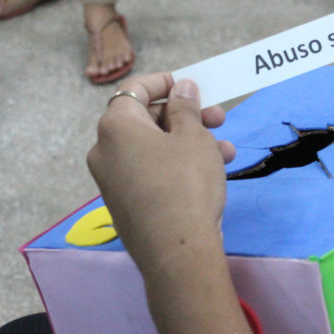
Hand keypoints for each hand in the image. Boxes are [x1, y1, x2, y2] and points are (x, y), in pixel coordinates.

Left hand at [87, 73, 235, 276]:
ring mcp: (114, 180)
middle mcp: (106, 151)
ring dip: (191, 142)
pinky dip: (179, 164)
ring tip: (226, 150)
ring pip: (155, 148)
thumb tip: (182, 88)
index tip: (192, 85)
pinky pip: (152, 171)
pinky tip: (214, 172)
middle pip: (147, 119)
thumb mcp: (193, 137)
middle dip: (186, 116)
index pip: (135, 89)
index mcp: (116, 127)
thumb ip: (186, 107)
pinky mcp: (127, 203)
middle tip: (219, 118)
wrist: (177, 251)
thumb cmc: (185, 183)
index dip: (165, 82)